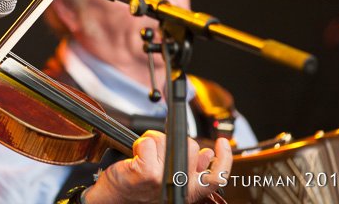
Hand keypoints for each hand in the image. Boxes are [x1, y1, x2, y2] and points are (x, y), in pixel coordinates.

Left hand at [83, 131, 231, 203]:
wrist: (114, 200)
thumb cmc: (139, 190)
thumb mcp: (172, 181)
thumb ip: (192, 169)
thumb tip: (207, 154)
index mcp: (189, 190)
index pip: (217, 176)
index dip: (224, 158)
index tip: (222, 143)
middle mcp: (180, 187)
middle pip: (190, 146)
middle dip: (172, 144)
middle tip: (156, 156)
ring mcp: (164, 179)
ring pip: (167, 140)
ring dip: (153, 142)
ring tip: (144, 157)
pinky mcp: (148, 172)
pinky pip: (149, 141)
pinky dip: (140, 143)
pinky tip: (135, 155)